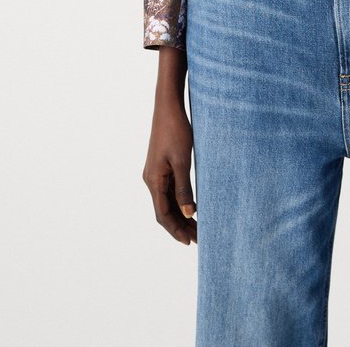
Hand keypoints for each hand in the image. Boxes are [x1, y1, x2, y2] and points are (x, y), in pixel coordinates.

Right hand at [142, 96, 197, 243]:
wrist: (168, 107)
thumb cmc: (176, 131)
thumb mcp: (182, 161)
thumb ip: (184, 188)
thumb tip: (189, 213)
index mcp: (154, 181)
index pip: (163, 214)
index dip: (176, 230)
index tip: (190, 241)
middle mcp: (151, 179)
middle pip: (164, 210)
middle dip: (180, 226)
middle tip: (198, 238)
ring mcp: (155, 173)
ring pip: (167, 201)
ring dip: (180, 215)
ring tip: (197, 227)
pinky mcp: (161, 166)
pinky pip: (169, 190)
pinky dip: (179, 201)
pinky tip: (191, 206)